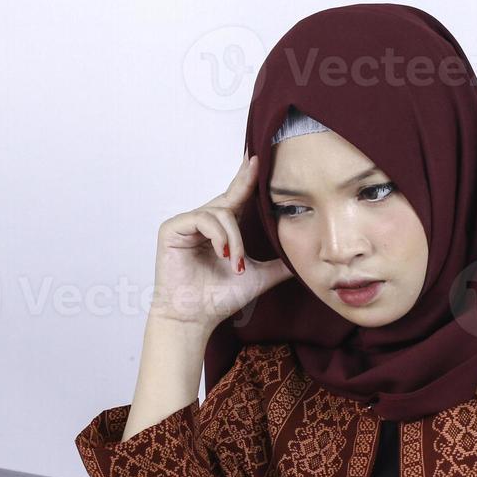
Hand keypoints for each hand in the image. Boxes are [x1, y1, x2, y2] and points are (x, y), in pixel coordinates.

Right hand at [148, 149, 294, 328]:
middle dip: (245, 182)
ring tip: (237, 264)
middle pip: (229, 196)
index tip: (260, 158)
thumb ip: (278, 265)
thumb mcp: (258, 277)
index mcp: (223, 230)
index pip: (238, 199)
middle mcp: (205, 223)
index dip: (248, 179)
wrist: (195, 318)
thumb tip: (304, 259)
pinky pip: (203, 219)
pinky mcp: (172, 228)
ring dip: (235, 238)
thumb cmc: (219, 299)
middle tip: (257, 161)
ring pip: (221, 213)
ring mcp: (187, 224)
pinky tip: (223, 254)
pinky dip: (219, 236)